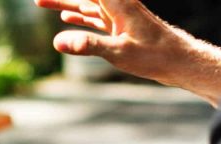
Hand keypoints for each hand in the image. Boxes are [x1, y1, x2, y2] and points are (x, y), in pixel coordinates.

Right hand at [35, 0, 181, 83]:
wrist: (178, 61)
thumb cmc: (153, 55)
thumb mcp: (118, 52)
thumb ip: (88, 45)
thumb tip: (57, 42)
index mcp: (117, 3)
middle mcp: (116, 5)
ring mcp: (116, 16)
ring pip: (84, 6)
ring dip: (64, 4)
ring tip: (42, 3)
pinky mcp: (118, 27)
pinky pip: (92, 18)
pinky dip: (78, 17)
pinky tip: (66, 18)